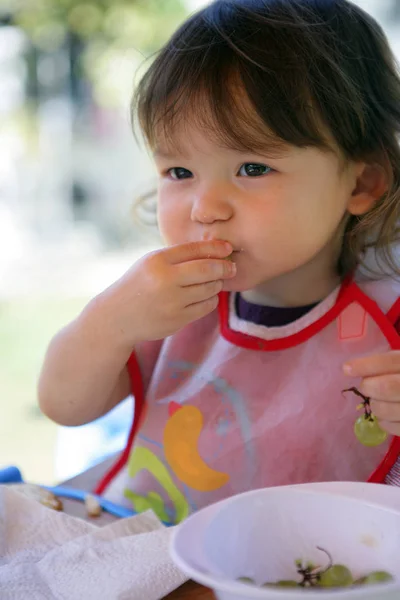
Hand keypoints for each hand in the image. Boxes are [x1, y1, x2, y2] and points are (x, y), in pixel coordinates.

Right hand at [98, 240, 235, 346]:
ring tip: (215, 281)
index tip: (228, 248)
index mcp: (157, 261)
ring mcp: (171, 302)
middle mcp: (164, 280)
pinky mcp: (177, 320)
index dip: (215, 247)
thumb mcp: (151, 262)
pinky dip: (211, 299)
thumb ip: (178, 256)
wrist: (118, 316)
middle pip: (207, 269)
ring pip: (209, 289)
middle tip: (232, 267)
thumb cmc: (139, 283)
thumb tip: (216, 251)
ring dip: (217, 284)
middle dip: (224, 267)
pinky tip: (206, 296)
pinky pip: (205, 306)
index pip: (194, 249)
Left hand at [344, 352, 399, 435]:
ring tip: (378, 402)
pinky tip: (386, 417)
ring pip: (388, 410)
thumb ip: (388, 365)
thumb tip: (352, 368)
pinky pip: (395, 428)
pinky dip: (385, 423)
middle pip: (388, 387)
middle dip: (369, 387)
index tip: (346, 369)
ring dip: (376, 406)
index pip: (391, 361)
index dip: (367, 365)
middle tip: (365, 387)